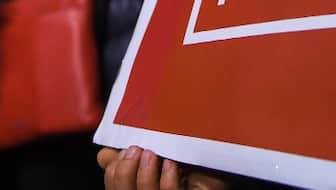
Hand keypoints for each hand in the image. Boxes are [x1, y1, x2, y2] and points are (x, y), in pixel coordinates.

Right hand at [99, 147, 230, 189]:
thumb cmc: (197, 163)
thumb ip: (133, 156)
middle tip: (137, 148)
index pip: (113, 185)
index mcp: (139, 187)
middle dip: (124, 172)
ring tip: (154, 154)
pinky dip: (167, 180)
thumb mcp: (162, 156)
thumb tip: (104, 154)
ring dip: (144, 175)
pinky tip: (172, 166)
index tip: (124, 150)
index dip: (113, 171)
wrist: (231, 165)